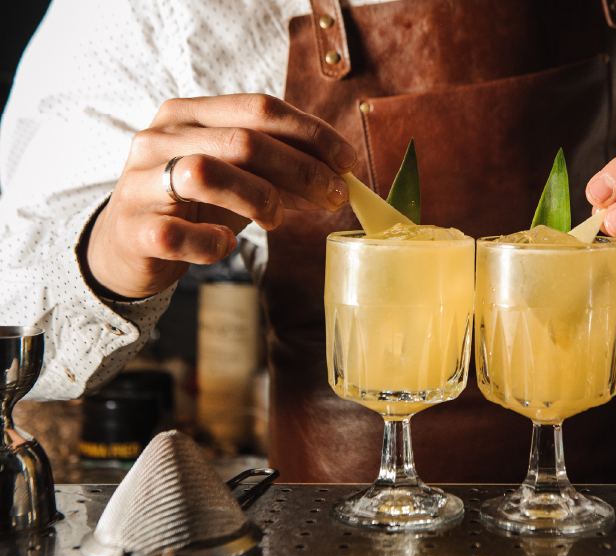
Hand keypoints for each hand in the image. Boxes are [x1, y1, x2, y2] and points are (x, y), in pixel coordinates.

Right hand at [85, 94, 356, 298]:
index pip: (260, 108)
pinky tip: (225, 247)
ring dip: (259, 200)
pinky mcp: (134, 229)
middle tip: (334, 198)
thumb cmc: (192, 205)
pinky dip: (213, 243)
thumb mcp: (236, 176)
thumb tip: (338, 176)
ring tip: (277, 221)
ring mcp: (140, 182)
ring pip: (206, 174)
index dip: (311, 134)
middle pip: (244, 141)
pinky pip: (180, 235)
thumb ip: (277, 169)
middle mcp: (160, 138)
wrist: (126, 245)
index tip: (348, 163)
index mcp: (188, 114)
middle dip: (302, 170)